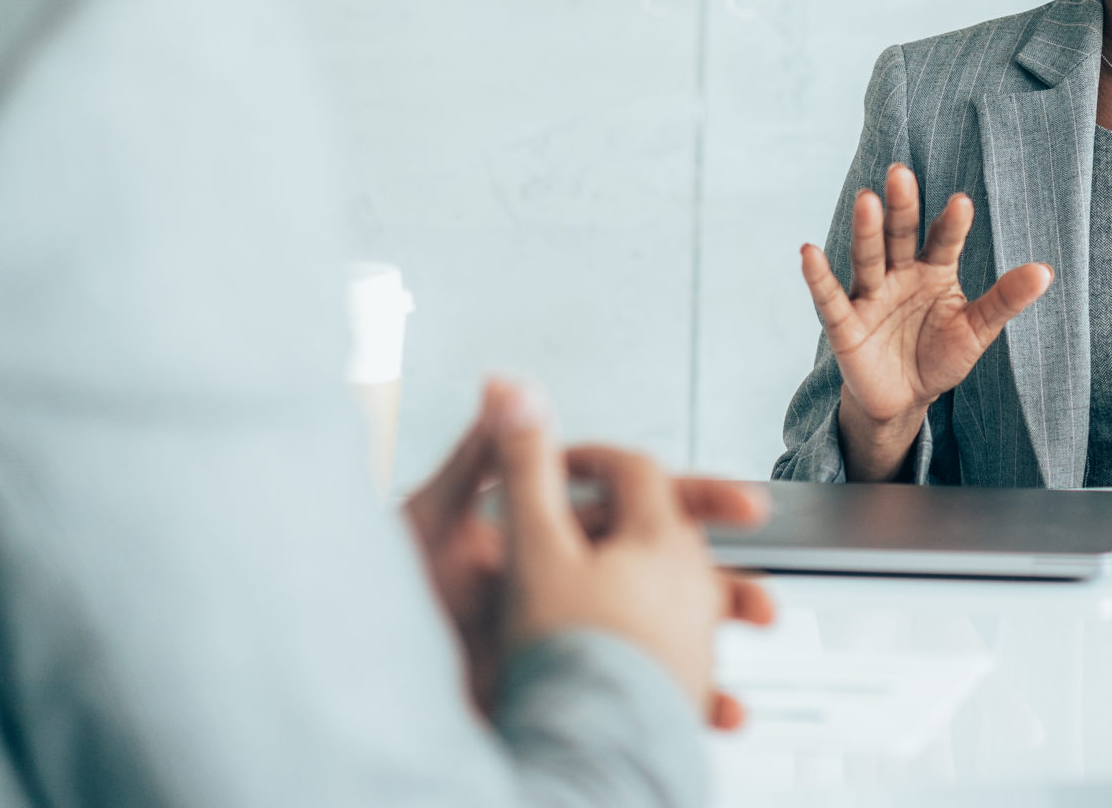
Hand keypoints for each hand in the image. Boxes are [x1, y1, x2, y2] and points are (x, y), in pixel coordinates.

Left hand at [406, 378, 772, 727]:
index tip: (746, 506)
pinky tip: (693, 728)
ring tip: (730, 699)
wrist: (350, 683)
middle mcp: (564, 587)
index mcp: (547, 534)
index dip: (694, 504)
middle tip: (762, 609)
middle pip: (664, 583)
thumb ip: (483, 454)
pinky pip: (627, 708)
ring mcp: (565, 644)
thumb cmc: (378, 597)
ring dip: (703, 668)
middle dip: (720, 595)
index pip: (638, 508)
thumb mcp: (429, 520)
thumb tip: (508, 383)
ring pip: (656, 648)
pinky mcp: (558, 696)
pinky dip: (667, 719)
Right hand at [801, 163, 1053, 481]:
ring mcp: (870, 296)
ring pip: (868, 258)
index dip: (951, 224)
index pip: (943, 241)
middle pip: (900, 235)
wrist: (904, 399)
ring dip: (866, 231)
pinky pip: (829, 298)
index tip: (962, 203)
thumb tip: (1046, 271)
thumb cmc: (940, 355)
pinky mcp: (845, 325)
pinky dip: (818, 277)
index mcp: (934, 270)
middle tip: (901, 173)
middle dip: (901, 207)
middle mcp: (900, 274)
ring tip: (866, 200)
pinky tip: (809, 252)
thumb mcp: (976, 330)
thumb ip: (1005, 300)